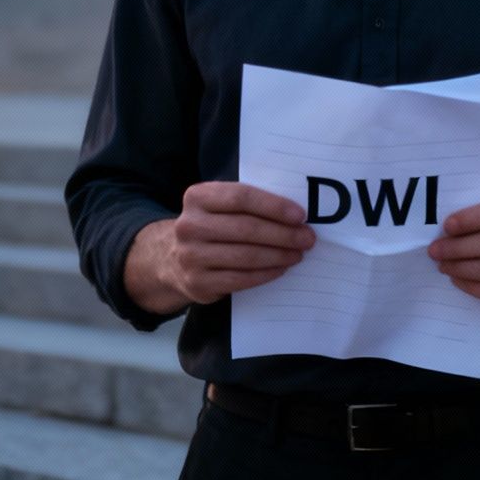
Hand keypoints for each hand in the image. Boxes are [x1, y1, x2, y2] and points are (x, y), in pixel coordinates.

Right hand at [126, 181, 315, 312]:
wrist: (172, 259)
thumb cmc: (210, 226)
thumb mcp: (218, 206)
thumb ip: (247, 204)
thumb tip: (294, 214)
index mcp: (197, 197)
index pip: (241, 197)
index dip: (273, 206)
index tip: (300, 215)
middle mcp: (189, 225)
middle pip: (246, 228)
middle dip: (283, 234)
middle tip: (307, 238)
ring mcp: (191, 256)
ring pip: (246, 256)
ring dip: (278, 255)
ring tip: (298, 254)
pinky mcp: (197, 283)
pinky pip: (240, 279)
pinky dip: (265, 274)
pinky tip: (281, 268)